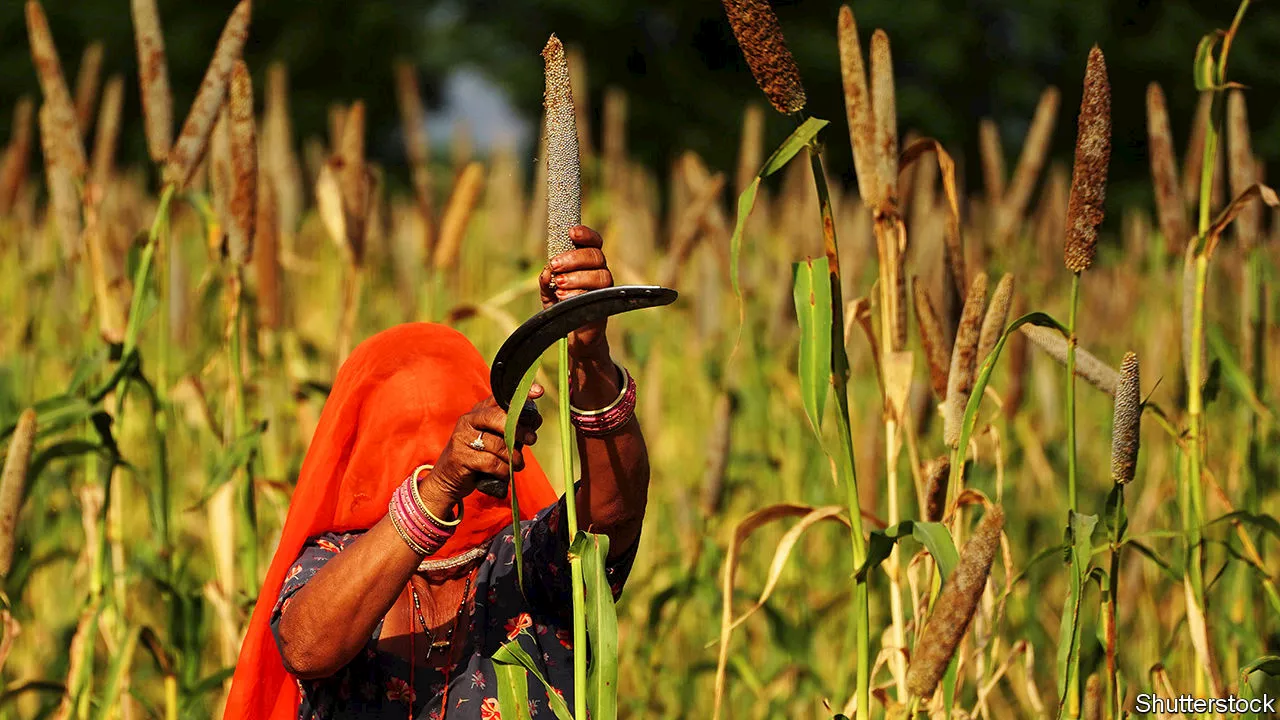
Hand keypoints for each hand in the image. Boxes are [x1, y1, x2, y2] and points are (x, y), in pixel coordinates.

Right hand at [418, 385, 544, 514]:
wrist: (448, 478)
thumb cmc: (477, 457)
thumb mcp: (493, 438)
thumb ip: (511, 428)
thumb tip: (535, 420)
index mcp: (478, 412)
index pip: (500, 398)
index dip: (520, 395)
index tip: (538, 391)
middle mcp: (469, 420)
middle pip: (498, 418)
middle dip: (520, 430)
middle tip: (531, 439)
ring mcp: (463, 438)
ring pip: (498, 444)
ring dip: (514, 457)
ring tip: (518, 464)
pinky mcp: (461, 457)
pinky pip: (491, 463)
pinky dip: (504, 470)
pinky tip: (505, 474)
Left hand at [539, 225, 612, 355]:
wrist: (573, 332)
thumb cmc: (562, 305)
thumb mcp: (548, 291)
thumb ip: (545, 280)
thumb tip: (546, 271)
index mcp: (588, 263)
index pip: (594, 242)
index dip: (586, 235)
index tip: (572, 232)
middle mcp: (600, 272)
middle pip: (596, 256)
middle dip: (574, 258)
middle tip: (555, 265)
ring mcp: (604, 289)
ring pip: (600, 275)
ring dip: (577, 277)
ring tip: (558, 284)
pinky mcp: (604, 306)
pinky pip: (596, 296)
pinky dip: (578, 295)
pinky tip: (563, 298)